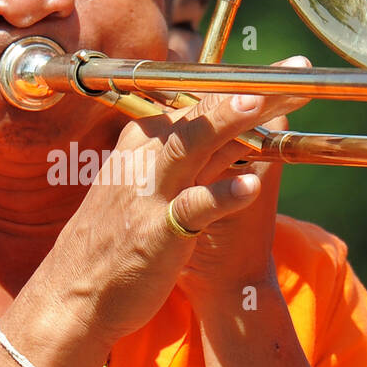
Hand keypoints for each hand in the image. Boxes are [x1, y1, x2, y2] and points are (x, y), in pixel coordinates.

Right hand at [37, 56, 312, 345]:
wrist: (72, 296)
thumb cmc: (114, 240)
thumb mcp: (142, 187)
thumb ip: (184, 157)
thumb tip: (222, 129)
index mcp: (143, 145)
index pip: (196, 104)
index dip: (240, 84)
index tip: (284, 73)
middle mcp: (146, 160)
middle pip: (199, 114)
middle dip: (246, 89)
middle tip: (294, 71)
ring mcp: (151, 195)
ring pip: (190, 146)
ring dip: (224, 122)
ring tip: (260, 100)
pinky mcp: (158, 233)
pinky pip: (192, 209)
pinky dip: (221, 196)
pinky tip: (251, 187)